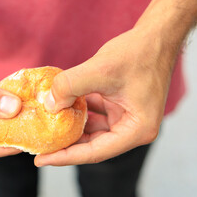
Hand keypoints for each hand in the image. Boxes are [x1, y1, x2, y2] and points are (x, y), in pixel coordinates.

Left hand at [35, 28, 177, 165]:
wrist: (157, 36)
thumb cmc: (137, 52)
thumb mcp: (100, 69)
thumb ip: (69, 87)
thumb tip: (47, 105)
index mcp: (137, 130)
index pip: (95, 152)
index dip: (65, 156)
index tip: (41, 160)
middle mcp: (134, 129)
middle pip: (93, 145)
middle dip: (66, 145)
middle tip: (39, 147)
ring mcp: (127, 119)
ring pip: (92, 132)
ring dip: (71, 128)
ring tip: (46, 129)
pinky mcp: (120, 107)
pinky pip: (95, 116)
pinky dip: (79, 113)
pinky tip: (61, 107)